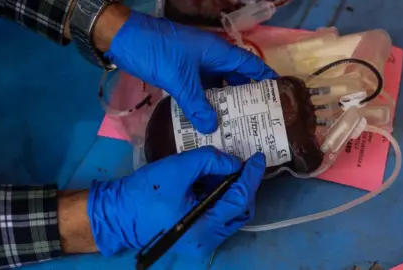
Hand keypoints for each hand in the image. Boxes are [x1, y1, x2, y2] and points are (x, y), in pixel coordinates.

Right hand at [87, 146, 265, 257]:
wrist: (117, 214)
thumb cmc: (145, 192)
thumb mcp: (178, 169)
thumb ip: (210, 160)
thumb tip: (233, 162)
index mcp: (205, 227)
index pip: (239, 199)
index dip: (251, 177)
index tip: (258, 158)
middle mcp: (208, 241)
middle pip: (240, 211)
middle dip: (244, 187)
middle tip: (243, 165)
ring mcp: (201, 242)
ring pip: (230, 216)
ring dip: (232, 192)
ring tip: (226, 170)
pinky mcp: (194, 237)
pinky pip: (217, 218)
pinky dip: (219, 200)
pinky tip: (213, 182)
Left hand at [105, 9, 277, 133]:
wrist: (124, 40)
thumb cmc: (157, 51)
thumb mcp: (179, 79)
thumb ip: (196, 104)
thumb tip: (212, 127)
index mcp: (217, 52)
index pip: (249, 65)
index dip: (264, 79)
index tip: (277, 96)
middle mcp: (211, 59)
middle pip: (234, 78)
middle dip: (245, 98)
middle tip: (256, 120)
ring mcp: (196, 66)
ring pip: (216, 86)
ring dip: (222, 103)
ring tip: (234, 125)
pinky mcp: (182, 74)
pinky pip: (199, 90)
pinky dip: (204, 104)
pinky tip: (207, 120)